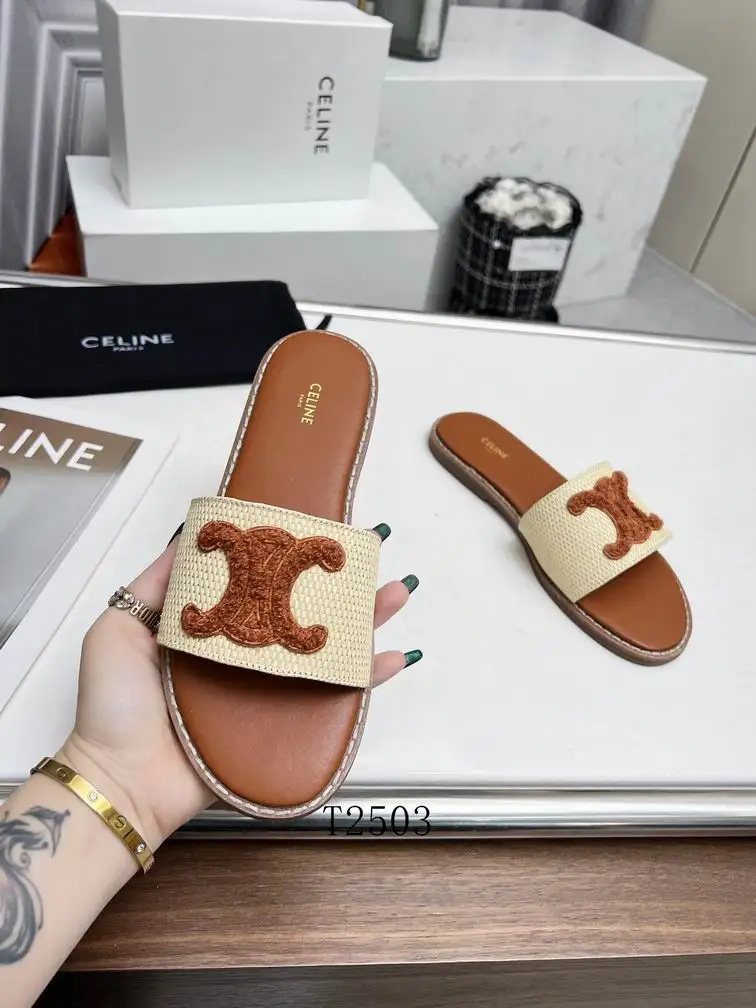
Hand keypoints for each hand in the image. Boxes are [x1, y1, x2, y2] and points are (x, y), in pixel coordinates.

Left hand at [60, 535, 415, 849]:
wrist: (123, 779)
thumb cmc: (114, 706)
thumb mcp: (119, 628)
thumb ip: (154, 586)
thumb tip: (189, 536)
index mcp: (213, 629)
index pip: (260, 586)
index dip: (289, 559)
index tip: (315, 531)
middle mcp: (246, 656)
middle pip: (304, 611)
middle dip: (340, 585)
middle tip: (371, 558)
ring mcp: (268, 691)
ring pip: (327, 649)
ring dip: (366, 622)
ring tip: (395, 593)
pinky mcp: (284, 726)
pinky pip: (334, 699)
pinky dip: (368, 680)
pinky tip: (395, 657)